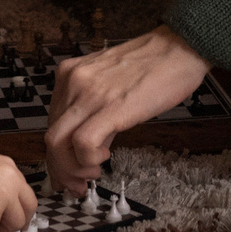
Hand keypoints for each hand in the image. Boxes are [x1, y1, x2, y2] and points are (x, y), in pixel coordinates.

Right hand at [0, 152, 37, 231]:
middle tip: (5, 230)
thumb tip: (3, 210)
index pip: (27, 193)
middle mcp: (12, 181)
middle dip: (18, 223)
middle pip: (29, 209)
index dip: (23, 209)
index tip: (18, 219)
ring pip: (14, 224)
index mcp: (9, 168)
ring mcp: (4, 197)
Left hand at [44, 25, 210, 195]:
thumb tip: (86, 149)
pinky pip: (82, 143)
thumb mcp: (110, 85)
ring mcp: (88, 92)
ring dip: (72, 169)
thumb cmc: (153, 66)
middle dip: (61, 169)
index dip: (58, 156)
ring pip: (58, 143)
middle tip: (78, 184)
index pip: (52, 124)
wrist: (180, 47)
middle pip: (50, 137)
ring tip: (93, 173)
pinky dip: (88, 160)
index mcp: (70, 75)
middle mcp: (73, 81)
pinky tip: (105, 158)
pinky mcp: (109, 105)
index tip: (69, 172)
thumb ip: (94, 113)